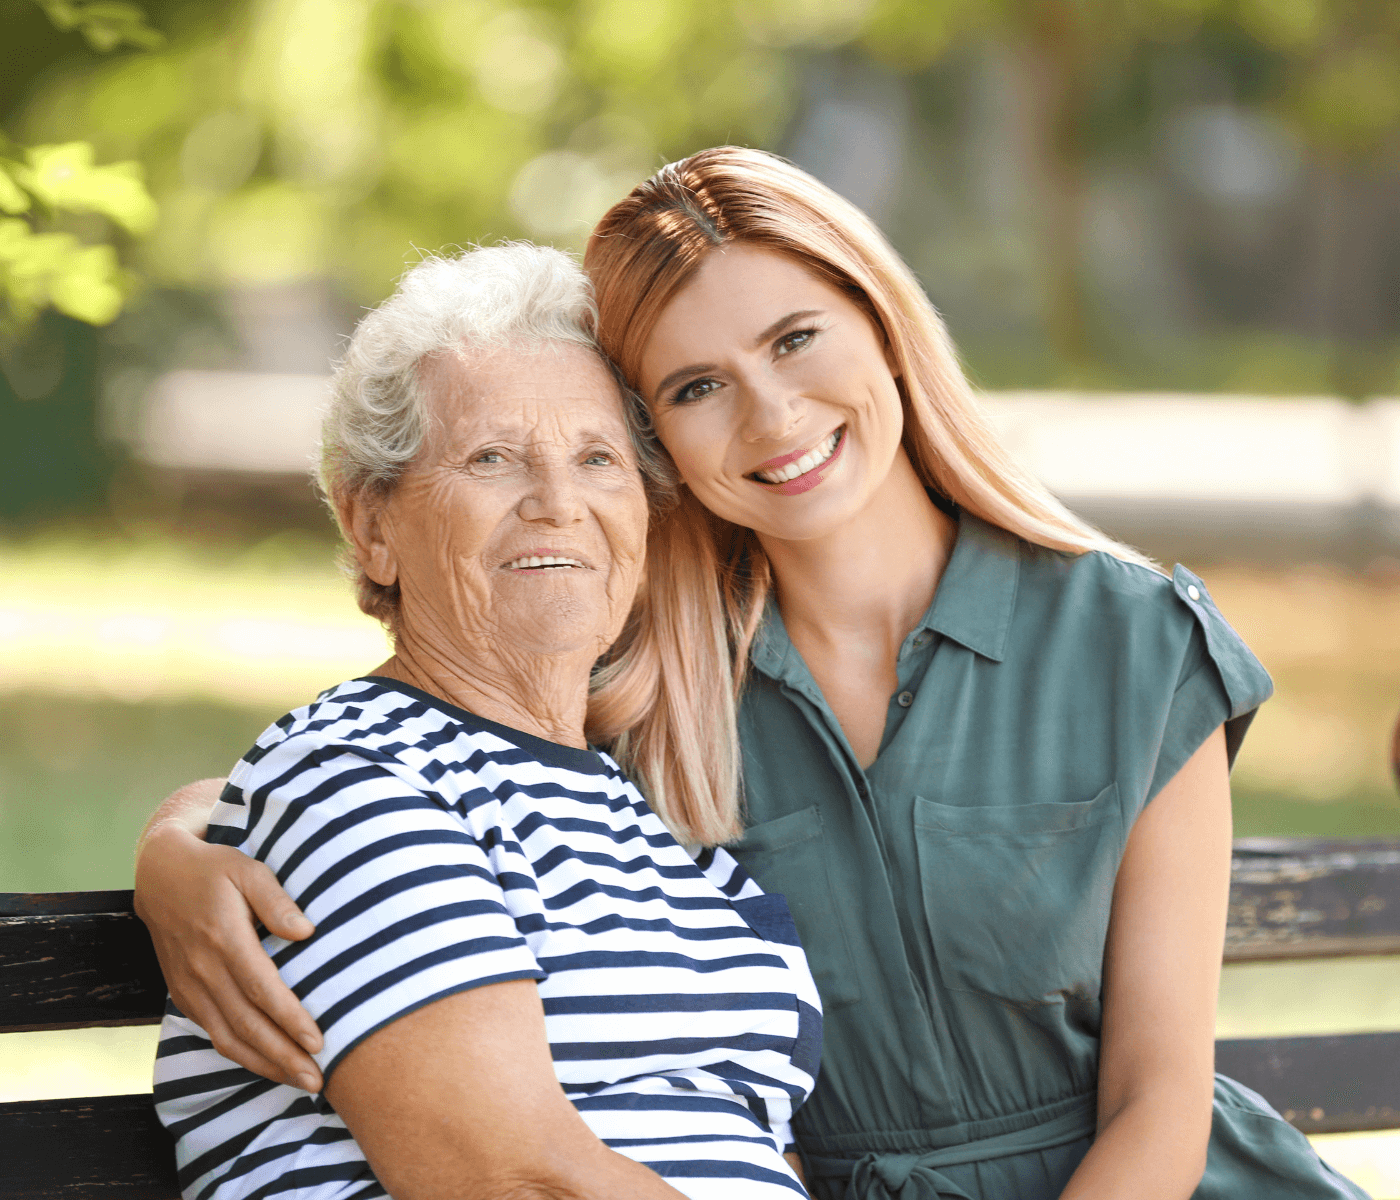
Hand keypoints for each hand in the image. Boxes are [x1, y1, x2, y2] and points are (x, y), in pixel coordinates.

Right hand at [134, 818, 324, 1089]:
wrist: (160, 875)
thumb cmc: (215, 870)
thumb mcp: (248, 870)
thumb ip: (276, 901)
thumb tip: (305, 932)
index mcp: (223, 939)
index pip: (261, 990)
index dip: (290, 1020)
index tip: (318, 1042)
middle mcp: (203, 970)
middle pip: (247, 1025)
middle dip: (283, 1057)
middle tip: (318, 1080)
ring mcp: (190, 986)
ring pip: (228, 1039)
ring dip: (265, 1065)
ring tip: (301, 1082)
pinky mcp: (184, 994)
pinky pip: (214, 1034)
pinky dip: (242, 1055)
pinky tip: (268, 1064)